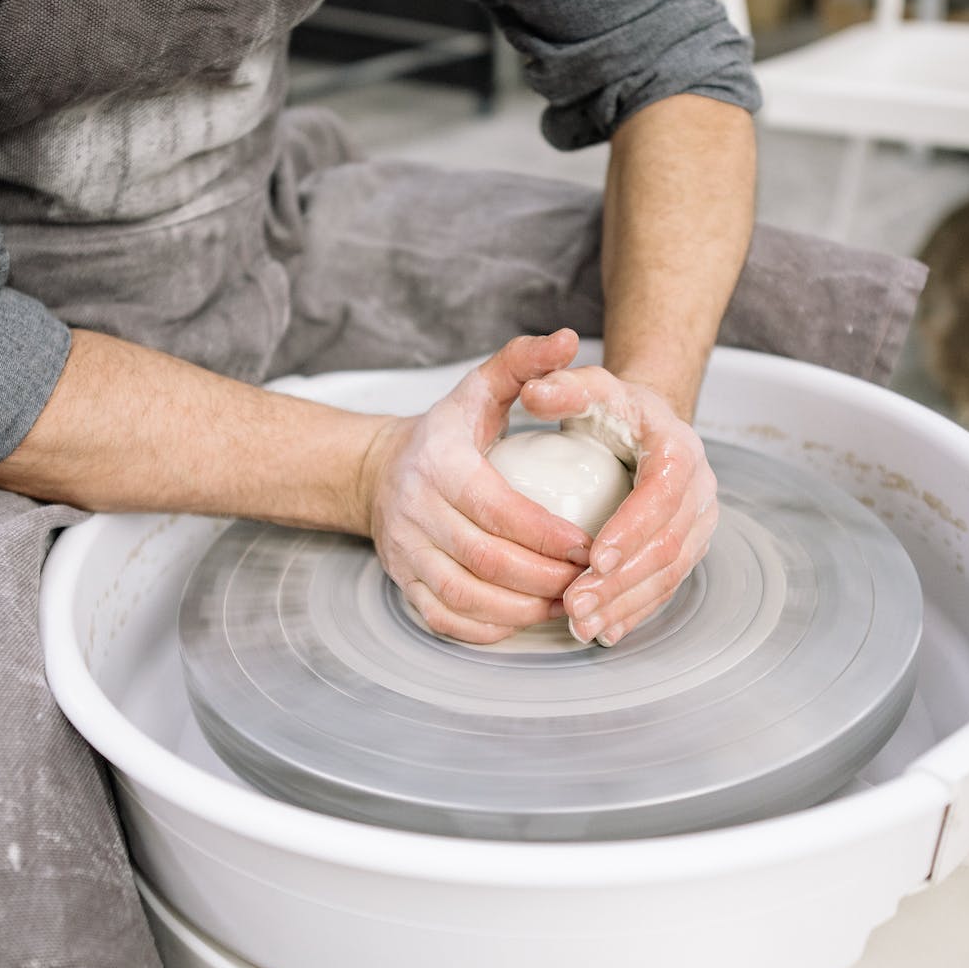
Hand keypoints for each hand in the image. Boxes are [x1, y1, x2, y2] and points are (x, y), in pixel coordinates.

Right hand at [363, 331, 593, 642]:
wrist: (380, 472)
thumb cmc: (447, 433)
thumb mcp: (481, 388)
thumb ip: (525, 362)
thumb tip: (566, 339)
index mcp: (438, 463)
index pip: (495, 508)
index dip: (545, 535)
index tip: (588, 546)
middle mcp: (413, 511)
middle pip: (484, 560)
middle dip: (543, 578)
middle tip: (588, 581)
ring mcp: (403, 552)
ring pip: (465, 597)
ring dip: (521, 610)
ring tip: (566, 603)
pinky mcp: (402, 583)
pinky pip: (444, 619)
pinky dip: (488, 629)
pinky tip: (525, 618)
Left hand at [518, 366, 718, 646]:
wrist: (647, 425)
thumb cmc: (614, 409)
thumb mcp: (589, 387)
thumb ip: (562, 386)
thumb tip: (533, 392)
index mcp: (679, 450)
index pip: (662, 494)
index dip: (630, 528)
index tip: (592, 557)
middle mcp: (699, 491)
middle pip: (667, 545)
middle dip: (621, 581)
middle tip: (575, 604)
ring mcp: (698, 524)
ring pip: (669, 574)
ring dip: (625, 605)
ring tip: (582, 625)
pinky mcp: (688, 548)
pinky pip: (666, 587)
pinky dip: (635, 612)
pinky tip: (603, 632)